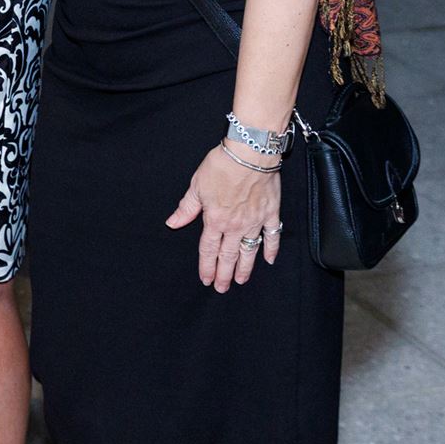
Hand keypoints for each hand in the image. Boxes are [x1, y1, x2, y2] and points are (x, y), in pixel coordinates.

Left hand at [166, 144, 283, 291]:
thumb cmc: (221, 167)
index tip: (206, 279)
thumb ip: (186, 209)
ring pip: (250, 250)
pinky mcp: (271, 214)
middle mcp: (236, 225)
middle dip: (224, 274)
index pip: (208, 249)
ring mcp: (255, 221)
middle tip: (222, 289)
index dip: (206, 266)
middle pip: (228, 255)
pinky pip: (272, 236)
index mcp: (215, 220)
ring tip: (241, 280)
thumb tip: (172, 223)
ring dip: (245, 267)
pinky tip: (268, 260)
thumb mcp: (196, 187)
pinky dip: (271, 249)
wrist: (249, 155)